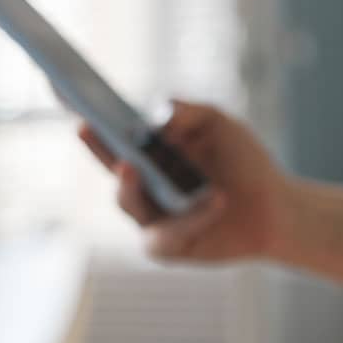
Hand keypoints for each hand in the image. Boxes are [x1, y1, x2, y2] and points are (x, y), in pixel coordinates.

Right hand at [78, 100, 295, 262]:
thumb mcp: (220, 125)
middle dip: (97, 149)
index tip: (65, 95)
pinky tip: (217, 200)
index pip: (113, 135)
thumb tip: (155, 115)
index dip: (90, 121)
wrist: (277, 208)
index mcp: (151, 153)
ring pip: (129, 202)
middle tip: (87, 128)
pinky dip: (193, 217)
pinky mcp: (166, 247)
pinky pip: (166, 235)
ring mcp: (151, 216)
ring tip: (136, 166)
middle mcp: (145, 184)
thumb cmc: (245, 164)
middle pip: (111, 167)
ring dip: (138, 185)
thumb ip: (188, 111)